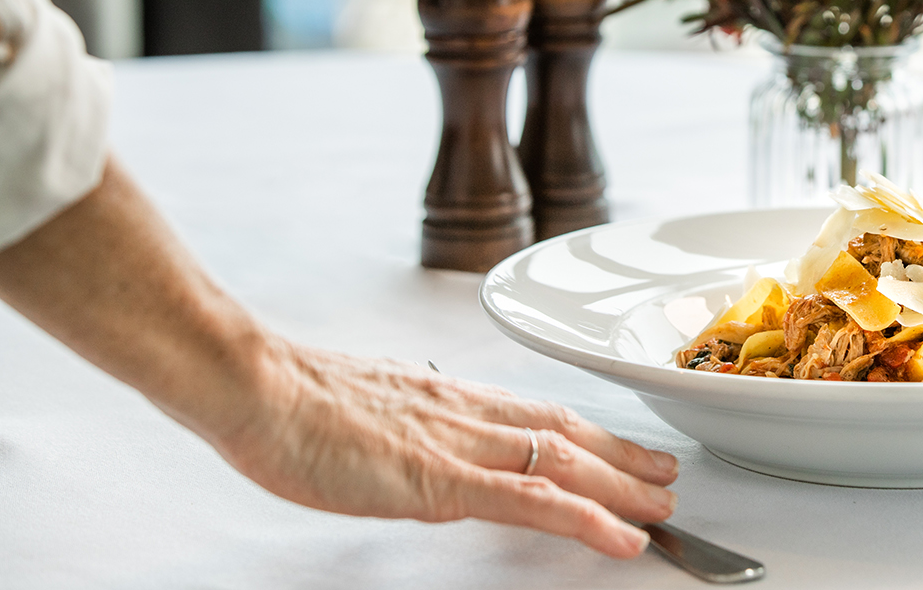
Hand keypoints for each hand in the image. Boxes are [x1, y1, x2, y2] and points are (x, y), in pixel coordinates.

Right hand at [215, 342, 677, 556]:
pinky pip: (531, 502)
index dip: (589, 433)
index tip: (622, 447)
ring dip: (622, 484)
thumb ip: (409, 422)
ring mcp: (461, 446)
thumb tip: (420, 436)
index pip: (538, 414)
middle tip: (666, 476)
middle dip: (622, 457)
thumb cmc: (294, 400)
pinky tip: (620, 536)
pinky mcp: (443, 480)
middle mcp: (469, 414)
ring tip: (662, 505)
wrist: (256, 386)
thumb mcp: (370, 407)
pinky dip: (586, 518)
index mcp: (451, 398)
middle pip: (566, 434)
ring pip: (565, 463)